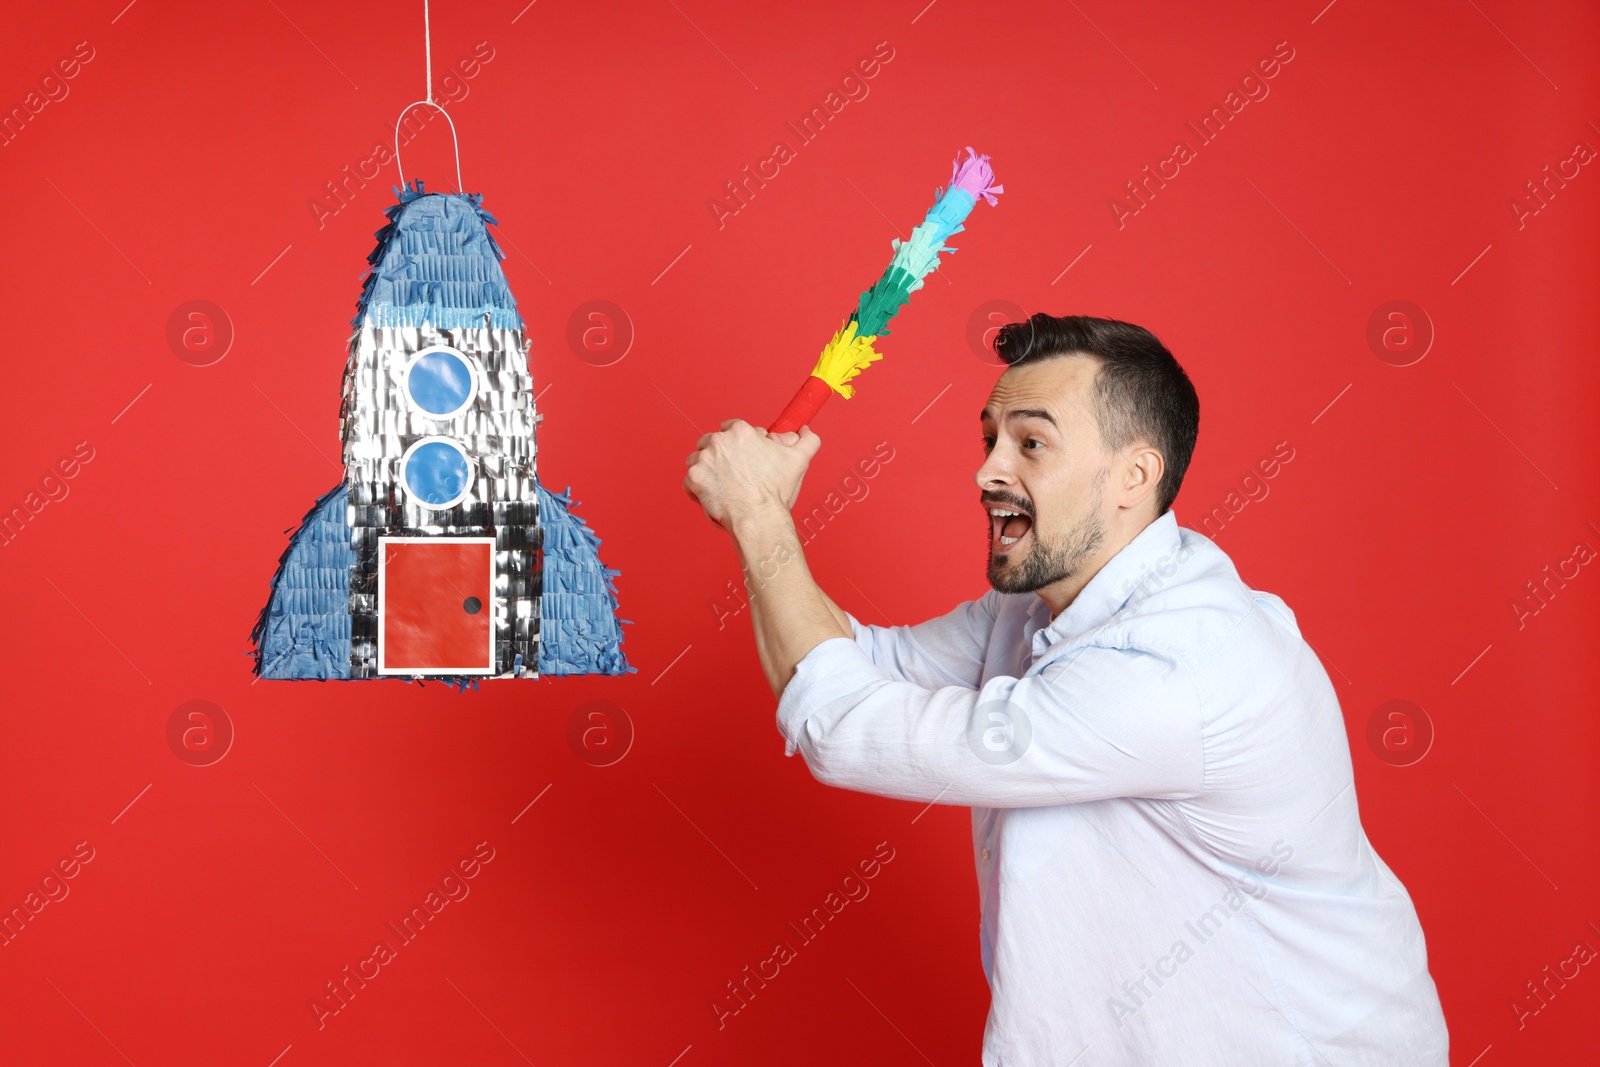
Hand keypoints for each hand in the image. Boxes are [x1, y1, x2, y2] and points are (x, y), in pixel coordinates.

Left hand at [683, 420, 821, 528]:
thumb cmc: (776, 491)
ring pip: (698, 459)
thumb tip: (806, 431)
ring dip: (707, 470)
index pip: (732, 427)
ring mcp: (703, 460)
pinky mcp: (693, 479)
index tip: (745, 457)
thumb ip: (807, 441)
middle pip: (713, 442)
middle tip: (735, 474)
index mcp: (741, 431)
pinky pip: (689, 481)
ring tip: (724, 486)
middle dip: (721, 456)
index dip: (739, 443)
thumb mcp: (798, 461)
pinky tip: (714, 497)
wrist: (758, 518)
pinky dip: (698, 489)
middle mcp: (719, 441)